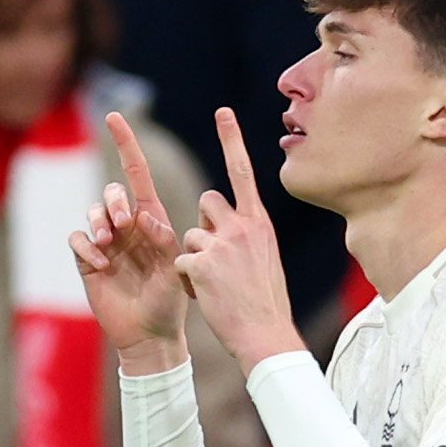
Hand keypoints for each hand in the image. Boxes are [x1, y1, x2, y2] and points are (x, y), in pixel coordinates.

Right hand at [70, 109, 191, 367]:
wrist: (150, 334)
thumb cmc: (170, 301)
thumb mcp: (175, 266)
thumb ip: (163, 239)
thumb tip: (141, 218)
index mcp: (151, 219)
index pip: (137, 173)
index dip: (125, 144)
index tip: (114, 116)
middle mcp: (126, 227)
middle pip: (112, 192)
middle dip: (114, 201)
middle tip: (123, 224)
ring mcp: (106, 244)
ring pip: (91, 213)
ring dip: (98, 222)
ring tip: (108, 245)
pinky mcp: (88, 262)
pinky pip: (77, 240)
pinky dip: (86, 247)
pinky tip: (101, 266)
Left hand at [180, 108, 303, 368]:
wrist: (265, 334)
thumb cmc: (264, 303)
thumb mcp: (265, 260)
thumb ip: (248, 236)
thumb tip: (231, 227)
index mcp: (259, 223)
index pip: (242, 172)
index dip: (231, 140)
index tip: (222, 112)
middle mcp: (241, 226)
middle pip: (207, 202)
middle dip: (204, 224)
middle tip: (217, 257)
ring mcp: (220, 244)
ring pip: (189, 235)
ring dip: (195, 258)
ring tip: (215, 285)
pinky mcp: (200, 263)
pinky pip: (180, 262)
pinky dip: (187, 281)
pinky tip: (205, 296)